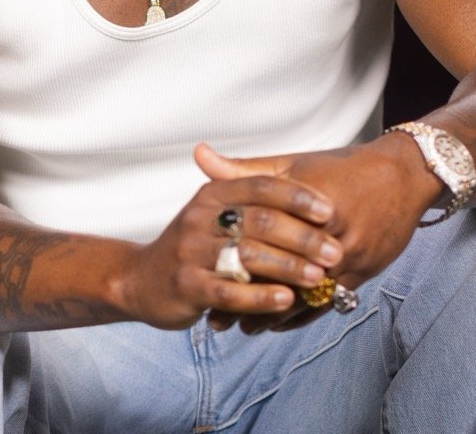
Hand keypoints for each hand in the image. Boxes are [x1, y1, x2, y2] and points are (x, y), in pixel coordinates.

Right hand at [116, 161, 344, 329]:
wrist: (140, 280)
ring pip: (249, 256)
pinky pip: (230, 292)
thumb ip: (249, 193)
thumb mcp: (214, 210)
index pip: (261, 186)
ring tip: (319, 276)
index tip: (330, 210)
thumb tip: (299, 174)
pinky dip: (261, 297)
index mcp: (212, 193)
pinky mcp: (186, 285)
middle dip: (302, 236)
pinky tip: (287, 301)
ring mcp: (191, 251)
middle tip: (335, 250)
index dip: (298, 197)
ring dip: (289, 267)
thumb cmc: (192, 245)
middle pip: (260, 221)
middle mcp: (200, 216)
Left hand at [196, 137, 442, 331]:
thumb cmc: (342, 166)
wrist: (403, 175)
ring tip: (243, 327)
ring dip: (273, 315)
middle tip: (217, 317)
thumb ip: (245, 169)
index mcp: (307, 205)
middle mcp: (330, 235)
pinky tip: (279, 323)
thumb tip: (199, 156)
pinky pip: (329, 303)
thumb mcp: (293, 163)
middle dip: (249, 299)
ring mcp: (350, 257)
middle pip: (282, 275)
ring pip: (304, 296)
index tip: (205, 278)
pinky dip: (302, 315)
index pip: (264, 240)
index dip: (233, 263)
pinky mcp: (365, 273)